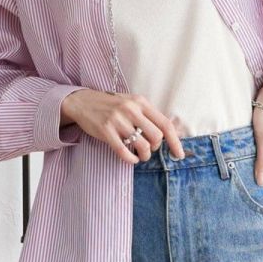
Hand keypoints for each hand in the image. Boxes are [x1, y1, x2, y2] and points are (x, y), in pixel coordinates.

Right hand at [60, 89, 185, 164]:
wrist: (83, 101)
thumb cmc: (111, 106)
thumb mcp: (131, 104)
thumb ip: (147, 115)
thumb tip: (167, 134)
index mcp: (140, 102)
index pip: (165, 124)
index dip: (175, 142)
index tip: (179, 155)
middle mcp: (131, 109)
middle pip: (156, 137)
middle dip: (155, 148)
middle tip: (148, 149)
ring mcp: (118, 119)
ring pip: (142, 145)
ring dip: (144, 156)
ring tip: (140, 156)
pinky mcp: (105, 130)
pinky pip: (123, 151)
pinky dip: (131, 159)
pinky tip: (131, 159)